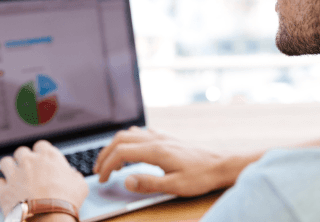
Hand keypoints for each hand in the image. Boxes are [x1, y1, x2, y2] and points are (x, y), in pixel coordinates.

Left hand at [0, 140, 88, 216]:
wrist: (48, 217)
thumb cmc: (66, 200)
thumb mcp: (80, 184)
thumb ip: (74, 176)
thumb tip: (73, 175)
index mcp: (48, 157)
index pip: (41, 145)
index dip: (42, 153)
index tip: (44, 160)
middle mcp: (29, 162)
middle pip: (21, 151)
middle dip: (24, 159)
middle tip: (28, 169)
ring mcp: (15, 175)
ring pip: (5, 162)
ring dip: (9, 168)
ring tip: (13, 176)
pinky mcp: (4, 190)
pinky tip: (5, 190)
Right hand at [93, 126, 228, 196]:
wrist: (220, 164)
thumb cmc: (200, 176)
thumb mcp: (175, 186)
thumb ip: (148, 184)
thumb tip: (125, 181)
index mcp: (156, 151)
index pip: (121, 153)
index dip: (107, 166)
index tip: (102, 180)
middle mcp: (156, 139)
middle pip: (120, 140)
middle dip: (105, 154)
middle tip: (99, 170)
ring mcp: (162, 136)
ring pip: (129, 134)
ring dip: (115, 146)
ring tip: (111, 162)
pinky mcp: (167, 138)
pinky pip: (141, 133)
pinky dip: (129, 140)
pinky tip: (132, 150)